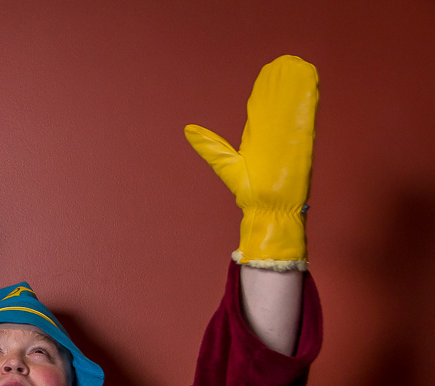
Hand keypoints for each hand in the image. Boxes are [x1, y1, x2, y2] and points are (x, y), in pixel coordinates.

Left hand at [185, 55, 317, 270]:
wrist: (269, 210)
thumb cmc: (250, 192)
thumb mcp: (227, 164)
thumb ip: (210, 146)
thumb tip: (189, 130)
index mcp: (261, 141)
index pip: (263, 112)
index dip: (265, 92)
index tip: (266, 74)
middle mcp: (277, 138)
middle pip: (280, 106)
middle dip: (281, 84)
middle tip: (283, 63)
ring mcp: (291, 140)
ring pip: (294, 108)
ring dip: (296, 87)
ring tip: (296, 65)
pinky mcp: (302, 145)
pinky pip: (306, 118)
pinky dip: (307, 99)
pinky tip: (309, 82)